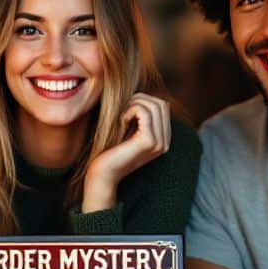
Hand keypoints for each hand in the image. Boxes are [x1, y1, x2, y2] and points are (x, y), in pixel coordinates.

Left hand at [82, 93, 170, 212]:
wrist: (102, 173)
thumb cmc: (110, 149)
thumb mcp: (129, 130)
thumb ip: (139, 116)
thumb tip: (143, 95)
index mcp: (162, 139)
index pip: (163, 107)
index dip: (144, 101)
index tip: (126, 108)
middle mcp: (165, 142)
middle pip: (161, 104)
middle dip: (141, 99)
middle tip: (123, 109)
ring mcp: (159, 143)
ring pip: (155, 105)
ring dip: (135, 104)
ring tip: (122, 115)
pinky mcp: (149, 142)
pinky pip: (145, 112)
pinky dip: (130, 110)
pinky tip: (121, 121)